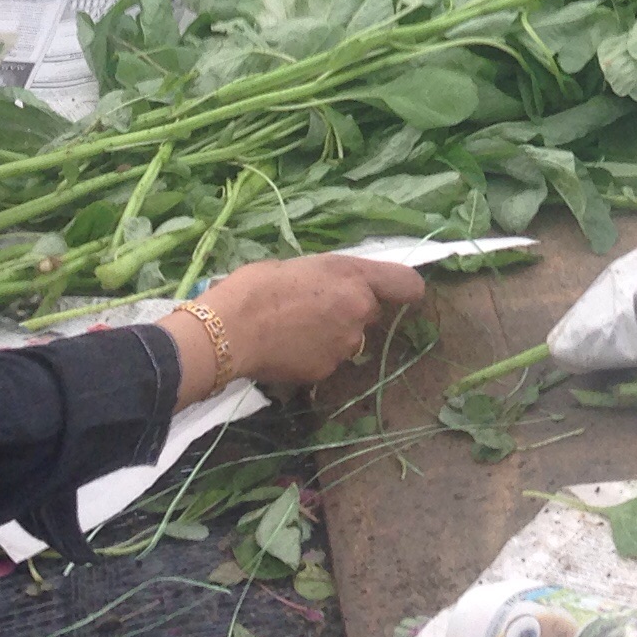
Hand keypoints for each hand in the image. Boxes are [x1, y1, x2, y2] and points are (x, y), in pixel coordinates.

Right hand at [188, 253, 427, 390]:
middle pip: (370, 312)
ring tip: (293, 328)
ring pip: (348, 338)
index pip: (408, 284)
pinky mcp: (326, 370)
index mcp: (354, 277)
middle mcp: (359, 311)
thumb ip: (331, 278)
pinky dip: (313, 354)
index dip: (403, 287)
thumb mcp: (302, 265)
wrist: (228, 331)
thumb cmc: (257, 286)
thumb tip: (335, 287)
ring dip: (331, 333)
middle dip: (351, 309)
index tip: (393, 290)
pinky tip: (286, 347)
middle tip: (314, 305)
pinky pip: (328, 359)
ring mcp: (345, 345)